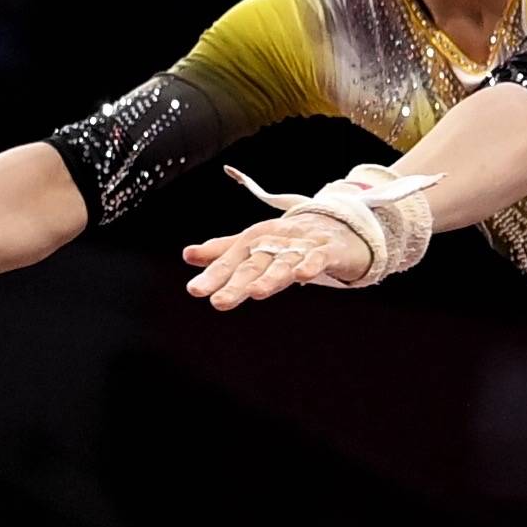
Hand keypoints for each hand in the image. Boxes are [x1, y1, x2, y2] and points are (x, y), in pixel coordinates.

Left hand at [181, 211, 368, 309]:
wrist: (339, 224)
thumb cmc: (291, 239)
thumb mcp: (255, 243)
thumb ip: (222, 251)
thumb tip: (187, 255)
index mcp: (256, 240)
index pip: (231, 260)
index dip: (213, 275)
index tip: (195, 290)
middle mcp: (276, 242)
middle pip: (254, 264)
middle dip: (235, 283)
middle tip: (218, 302)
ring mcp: (303, 245)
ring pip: (283, 263)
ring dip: (270, 277)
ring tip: (255, 292)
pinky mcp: (328, 250)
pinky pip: (318, 258)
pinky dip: (311, 265)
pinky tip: (302, 276)